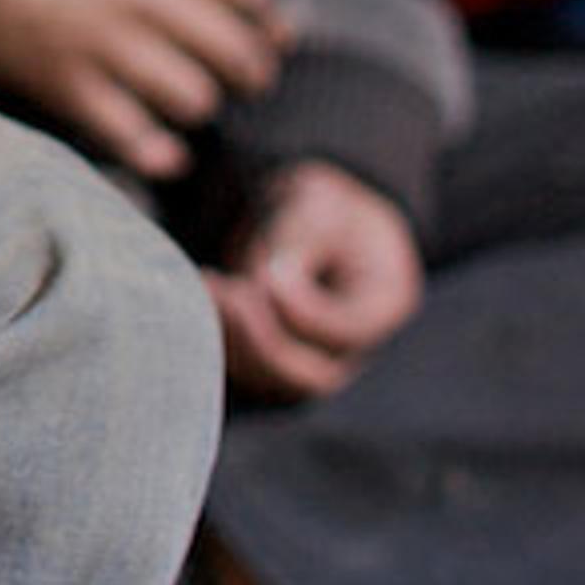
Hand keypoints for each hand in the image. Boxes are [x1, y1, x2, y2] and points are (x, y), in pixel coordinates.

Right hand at [0, 0, 293, 178]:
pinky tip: (163, 150)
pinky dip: (157, 151)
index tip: (255, 27)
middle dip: (247, 71)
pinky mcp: (65, 82)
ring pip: (196, 100)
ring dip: (196, 103)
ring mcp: (106, 41)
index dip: (262, 18)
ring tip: (181, 96)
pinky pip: (133, 137)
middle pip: (240, 55)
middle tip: (238, 76)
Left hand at [202, 161, 421, 404]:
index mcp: (384, 301)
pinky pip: (248, 372)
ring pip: (274, 381)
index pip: (347, 330)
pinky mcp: (278, 362)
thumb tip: (263, 281)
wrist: (309, 222)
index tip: (269, 270)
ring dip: (233, 342)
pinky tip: (200, 299)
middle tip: (226, 292)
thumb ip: (298, 239)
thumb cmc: (322, 208)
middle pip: (312, 374)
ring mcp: (316, 360)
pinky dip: (220, 343)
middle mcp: (355, 346)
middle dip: (262, 339)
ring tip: (206, 290)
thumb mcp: (319, 203)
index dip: (303, 309)